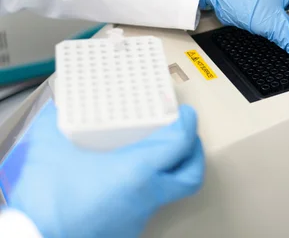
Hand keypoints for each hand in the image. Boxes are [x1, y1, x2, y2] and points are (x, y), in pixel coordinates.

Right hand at [5, 100, 203, 237]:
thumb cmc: (46, 203)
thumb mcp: (48, 152)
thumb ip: (54, 124)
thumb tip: (56, 110)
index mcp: (137, 173)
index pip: (180, 145)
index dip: (188, 125)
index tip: (186, 115)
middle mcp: (146, 197)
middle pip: (191, 176)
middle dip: (194, 155)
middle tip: (185, 138)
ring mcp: (138, 218)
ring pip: (168, 193)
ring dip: (168, 173)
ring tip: (154, 156)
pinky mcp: (125, 232)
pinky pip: (146, 207)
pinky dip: (146, 190)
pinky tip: (127, 181)